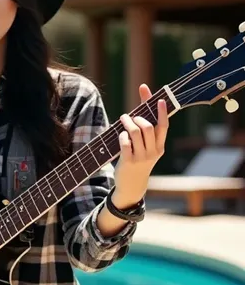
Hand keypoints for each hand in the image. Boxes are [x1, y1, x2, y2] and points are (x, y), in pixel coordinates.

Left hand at [113, 84, 168, 205]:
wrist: (132, 184)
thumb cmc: (139, 159)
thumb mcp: (147, 147)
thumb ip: (146, 127)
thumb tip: (144, 99)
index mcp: (160, 147)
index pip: (163, 127)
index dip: (162, 112)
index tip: (160, 100)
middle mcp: (153, 152)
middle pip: (147, 127)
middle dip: (137, 118)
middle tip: (130, 116)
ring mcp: (141, 157)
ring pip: (135, 132)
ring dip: (127, 122)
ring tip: (123, 119)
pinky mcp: (128, 161)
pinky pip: (125, 142)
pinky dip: (122, 135)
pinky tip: (121, 135)